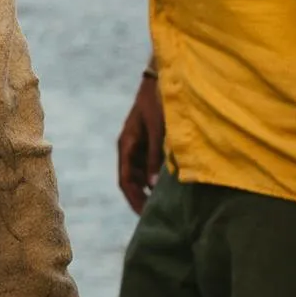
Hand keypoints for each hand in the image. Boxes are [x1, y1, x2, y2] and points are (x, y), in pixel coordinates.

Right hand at [116, 71, 164, 213]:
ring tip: (164, 204)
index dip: (134, 200)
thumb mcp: (157, 131)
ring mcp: (138, 144)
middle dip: (141, 198)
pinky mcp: (148, 140)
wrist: (161, 79)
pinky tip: (169, 184)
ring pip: (141, 173)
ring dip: (149, 188)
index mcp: (126, 145)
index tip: (145, 217)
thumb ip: (155, 157)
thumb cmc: (157, 102)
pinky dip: (156, 176)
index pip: (126, 181)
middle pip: (132, 180)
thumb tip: (153, 187)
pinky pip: (149, 165)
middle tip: (156, 217)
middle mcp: (129, 147)